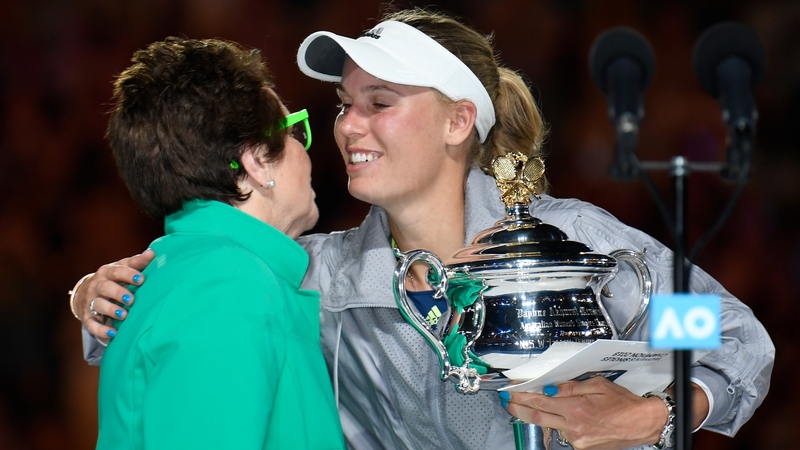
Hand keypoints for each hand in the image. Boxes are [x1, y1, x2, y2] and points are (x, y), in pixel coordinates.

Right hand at [73, 249, 154, 339]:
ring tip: (124, 315)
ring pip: (98, 305)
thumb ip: (138, 262)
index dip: (128, 275)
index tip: (141, 279)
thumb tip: (153, 252)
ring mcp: (91, 302)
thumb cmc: (113, 279)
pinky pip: (92, 324)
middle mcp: (97, 286)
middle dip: (118, 293)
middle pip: (105, 287)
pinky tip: (113, 334)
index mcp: (107, 272)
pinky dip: (101, 330)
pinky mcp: (88, 317)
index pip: (117, 271)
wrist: (86, 293)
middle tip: (131, 299)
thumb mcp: (123, 268)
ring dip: (111, 310)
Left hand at [505, 377, 665, 449]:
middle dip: (518, 409)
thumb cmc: (624, 403)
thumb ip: (570, 387)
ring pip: (550, 427)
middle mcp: (574, 427)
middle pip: (537, 418)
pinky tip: (556, 418)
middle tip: (507, 401)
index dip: (522, 397)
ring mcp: (577, 440)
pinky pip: (563, 434)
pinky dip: (557, 424)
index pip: (540, 402)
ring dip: (537, 416)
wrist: (643, 424)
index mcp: (576, 409)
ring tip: (525, 407)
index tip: (511, 391)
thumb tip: (549, 388)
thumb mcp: (597, 385)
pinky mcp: (582, 448)